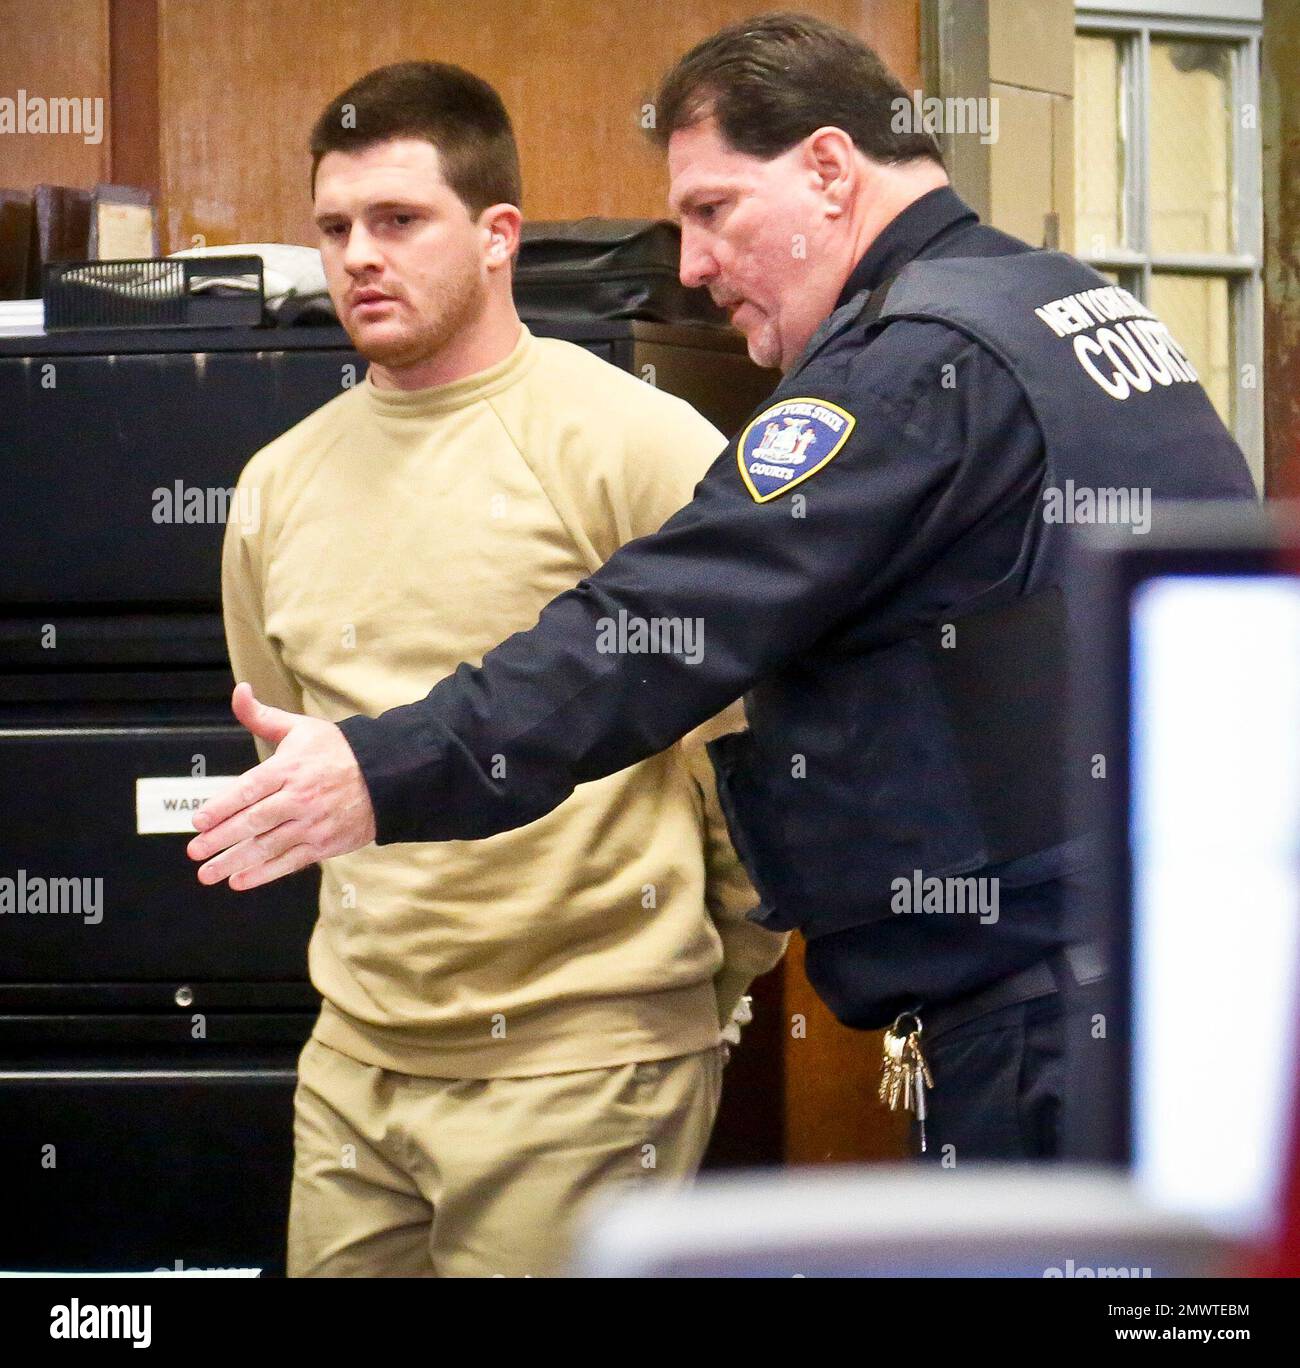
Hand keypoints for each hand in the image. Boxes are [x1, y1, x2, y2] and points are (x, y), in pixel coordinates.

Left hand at [186, 682, 376, 889]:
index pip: (249, 789)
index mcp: (291, 768)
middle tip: (195, 851)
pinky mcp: (325, 844)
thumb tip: (239, 691)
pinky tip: (239, 881)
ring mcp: (313, 824)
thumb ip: (262, 716)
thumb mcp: (301, 728)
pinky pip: (289, 862)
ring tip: (207, 873)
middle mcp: (300, 797)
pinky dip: (263, 874)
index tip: (199, 821)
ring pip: (267, 846)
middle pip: (254, 821)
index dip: (221, 807)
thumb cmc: (338, 752)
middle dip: (221, 839)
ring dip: (234, 862)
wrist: (387, 777)